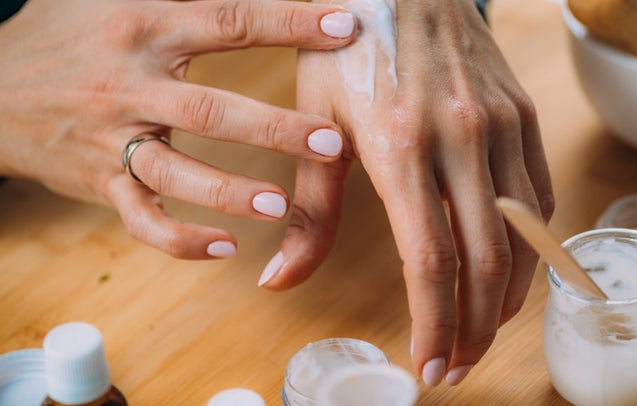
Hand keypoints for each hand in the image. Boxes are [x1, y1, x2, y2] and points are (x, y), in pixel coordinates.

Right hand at [0, 0, 356, 257]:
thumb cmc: (73, 35)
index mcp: (144, 28)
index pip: (228, 21)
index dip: (288, 23)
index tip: (343, 27)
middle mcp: (130, 86)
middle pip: (210, 111)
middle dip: (273, 128)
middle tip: (330, 142)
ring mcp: (114, 140)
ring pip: (176, 175)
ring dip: (230, 194)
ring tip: (281, 206)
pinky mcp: (101, 182)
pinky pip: (143, 220)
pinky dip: (182, 240)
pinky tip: (226, 246)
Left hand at [260, 0, 553, 385]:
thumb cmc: (345, 49)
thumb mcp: (315, 126)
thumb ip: (306, 212)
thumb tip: (280, 280)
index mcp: (400, 145)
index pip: (431, 259)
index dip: (432, 324)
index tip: (427, 365)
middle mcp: (462, 139)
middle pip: (487, 261)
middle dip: (473, 328)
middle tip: (457, 366)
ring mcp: (502, 127)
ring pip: (525, 237)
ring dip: (507, 298)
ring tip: (482, 332)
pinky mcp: (524, 118)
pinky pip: (540, 198)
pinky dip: (530, 247)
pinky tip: (509, 272)